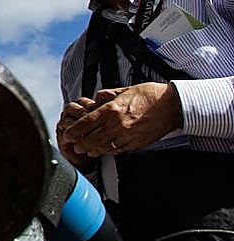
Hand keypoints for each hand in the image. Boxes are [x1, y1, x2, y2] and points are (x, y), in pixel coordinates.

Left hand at [57, 82, 181, 159]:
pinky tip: (104, 149)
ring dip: (93, 149)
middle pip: (91, 139)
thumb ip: (107, 96)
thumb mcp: (124, 90)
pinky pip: (118, 150)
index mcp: (111, 110)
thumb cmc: (149, 94)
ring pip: (103, 147)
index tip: (67, 134)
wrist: (172, 105)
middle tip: (75, 145)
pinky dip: (109, 150)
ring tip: (87, 150)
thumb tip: (95, 99)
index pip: (86, 123)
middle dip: (81, 144)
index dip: (74, 131)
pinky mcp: (136, 143)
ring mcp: (127, 135)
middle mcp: (117, 124)